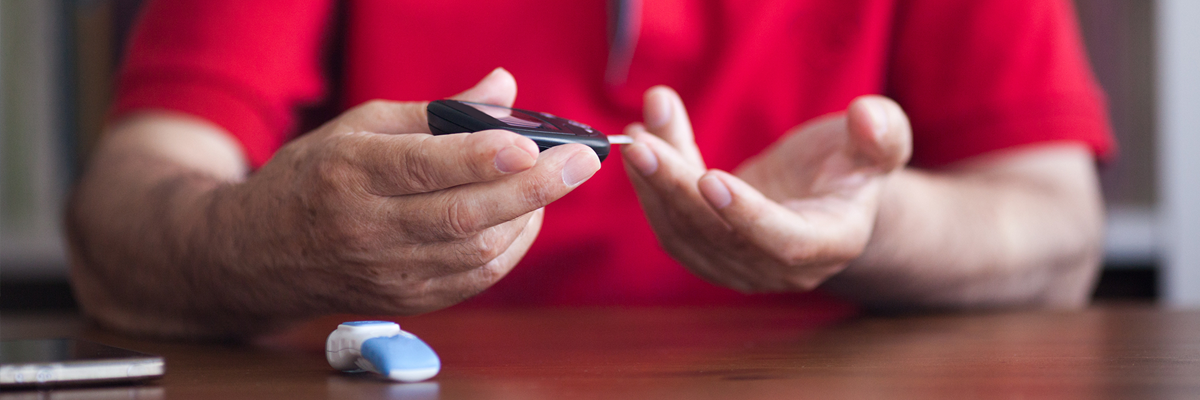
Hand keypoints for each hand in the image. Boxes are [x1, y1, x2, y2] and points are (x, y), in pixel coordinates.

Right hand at [225, 68, 600, 313]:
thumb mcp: (361, 126)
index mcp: (349, 173)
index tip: (530, 143)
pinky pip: (474, 280)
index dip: (481, 158)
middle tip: (582, 161)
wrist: (262, 253)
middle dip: (533, 188)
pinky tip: (525, 217)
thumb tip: (505, 88)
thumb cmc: (316, 176)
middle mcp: (367, 228)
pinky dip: (510, 248)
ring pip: (476, 253)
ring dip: (528, 216)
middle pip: (462, 216)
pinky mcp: (408, 301)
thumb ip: (439, 111)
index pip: (422, 168)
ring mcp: (388, 272)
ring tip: (555, 182)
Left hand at [621, 87, 910, 291]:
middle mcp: (783, 267)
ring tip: (637, 131)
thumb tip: (867, 115)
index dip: (746, 215)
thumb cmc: (855, 165)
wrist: (828, 195)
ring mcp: (742, 267)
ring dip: (655, 183)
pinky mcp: (710, 256)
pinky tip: (643, 143)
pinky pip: (672, 227)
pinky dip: (651, 187)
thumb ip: (882, 133)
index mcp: (832, 242)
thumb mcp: (881, 143)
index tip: (709, 177)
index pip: (784, 240)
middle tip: (642, 143)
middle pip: (718, 235)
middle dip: (676, 186)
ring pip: (686, 231)